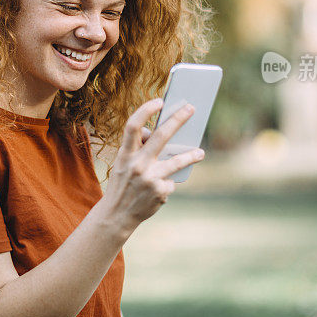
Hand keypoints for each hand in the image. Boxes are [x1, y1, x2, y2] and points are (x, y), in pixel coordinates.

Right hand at [101, 98, 204, 230]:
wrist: (116, 215)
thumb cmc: (123, 183)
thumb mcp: (123, 163)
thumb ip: (137, 148)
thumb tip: (157, 135)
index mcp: (125, 154)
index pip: (133, 126)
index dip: (146, 111)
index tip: (160, 101)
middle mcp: (137, 164)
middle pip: (161, 136)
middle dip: (178, 119)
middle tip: (191, 109)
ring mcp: (149, 178)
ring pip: (176, 161)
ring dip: (191, 156)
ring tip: (200, 153)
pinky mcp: (159, 191)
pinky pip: (170, 181)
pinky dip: (166, 184)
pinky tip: (158, 191)